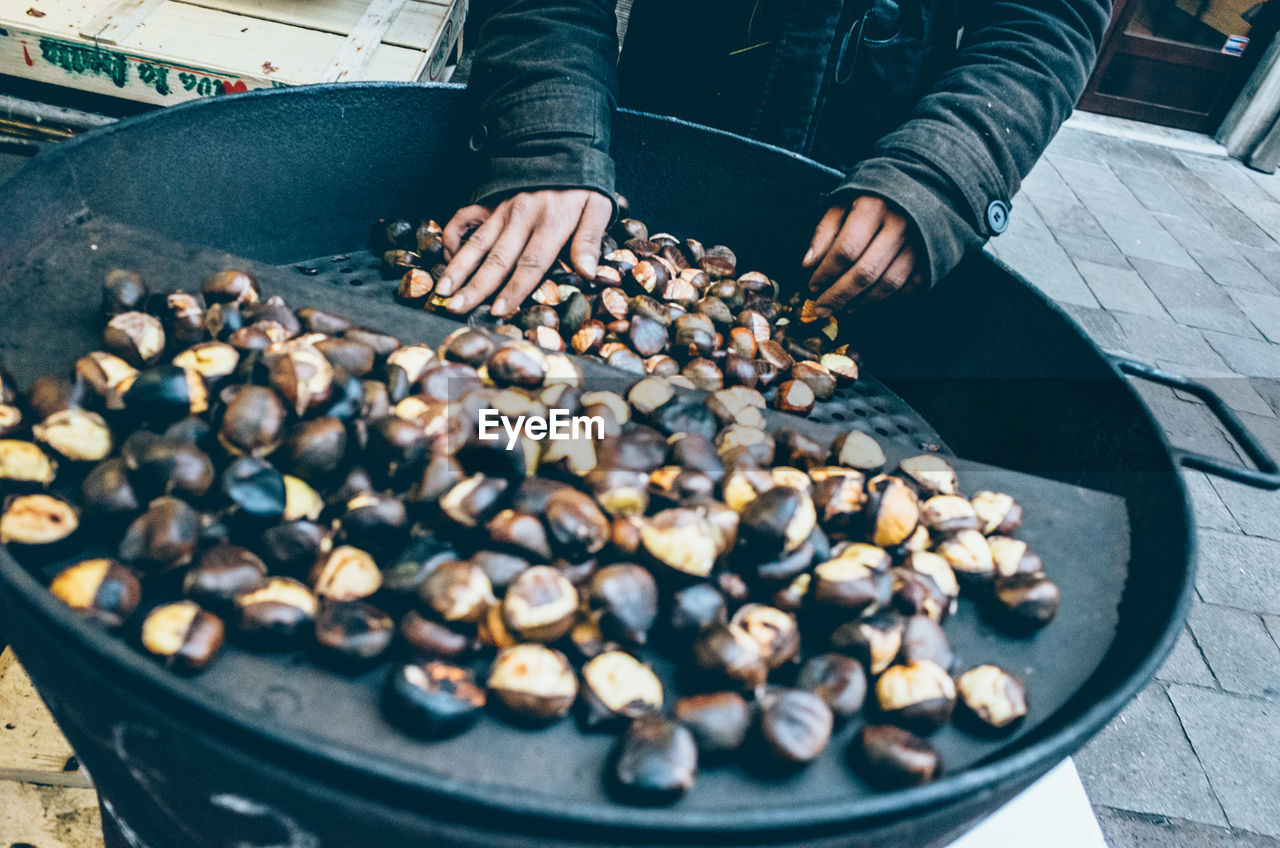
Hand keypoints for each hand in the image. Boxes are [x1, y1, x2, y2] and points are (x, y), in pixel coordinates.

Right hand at [436, 189, 613, 316]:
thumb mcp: (599, 207)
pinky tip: (447, 257)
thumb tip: (589, 274)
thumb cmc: (584, 184)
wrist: (563, 144)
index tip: (499, 310)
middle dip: (476, 286)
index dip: (515, 289)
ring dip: (458, 268)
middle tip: (456, 307)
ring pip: (477, 243)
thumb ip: (590, 240)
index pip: (532, 263)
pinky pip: (466, 217)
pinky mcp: (491, 200)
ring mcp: (503, 209)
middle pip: (497, 258)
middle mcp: (523, 217)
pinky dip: (453, 236)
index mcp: (551, 222)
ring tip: (442, 290)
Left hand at [803, 196, 924, 315]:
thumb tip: (808, 265)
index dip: (826, 272)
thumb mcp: (844, 201)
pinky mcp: (933, 256)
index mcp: (875, 206)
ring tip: (843, 308)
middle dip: (839, 295)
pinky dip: (887, 299)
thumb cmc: (874, 195)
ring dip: (861, 302)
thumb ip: (825, 231)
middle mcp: (901, 224)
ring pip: (887, 284)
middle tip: (821, 308)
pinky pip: (909, 287)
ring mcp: (921, 242)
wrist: (923, 185)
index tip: (812, 286)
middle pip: (865, 271)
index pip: (846, 249)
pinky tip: (868, 301)